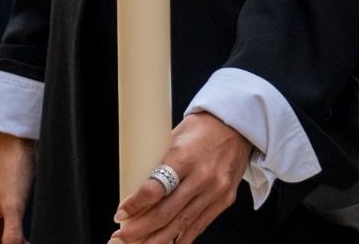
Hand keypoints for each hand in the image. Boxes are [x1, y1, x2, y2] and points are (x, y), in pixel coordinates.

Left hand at [109, 112, 251, 242]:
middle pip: (165, 213)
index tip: (120, 214)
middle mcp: (201, 177)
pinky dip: (181, 238)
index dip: (135, 205)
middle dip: (140, 230)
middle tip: (121, 237)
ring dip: (157, 239)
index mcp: (184, 157)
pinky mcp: (224, 200)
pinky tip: (166, 243)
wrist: (237, 126)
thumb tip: (136, 187)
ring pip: (181, 225)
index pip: (155, 189)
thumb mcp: (174, 137)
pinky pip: (199, 225)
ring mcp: (215, 191)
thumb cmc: (201, 128)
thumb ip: (159, 162)